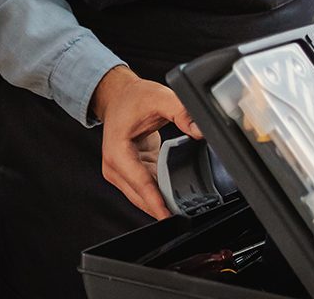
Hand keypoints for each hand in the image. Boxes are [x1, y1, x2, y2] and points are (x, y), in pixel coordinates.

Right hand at [92, 65, 202, 219]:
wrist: (118, 95)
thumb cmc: (132, 97)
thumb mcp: (158, 97)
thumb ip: (180, 111)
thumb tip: (200, 130)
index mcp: (116, 151)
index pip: (141, 184)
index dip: (158, 203)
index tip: (174, 218)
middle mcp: (114, 166)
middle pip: (142, 198)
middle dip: (165, 206)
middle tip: (192, 212)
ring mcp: (120, 173)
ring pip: (144, 199)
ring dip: (164, 201)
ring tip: (188, 203)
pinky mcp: (128, 174)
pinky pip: (147, 191)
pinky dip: (161, 193)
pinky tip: (177, 191)